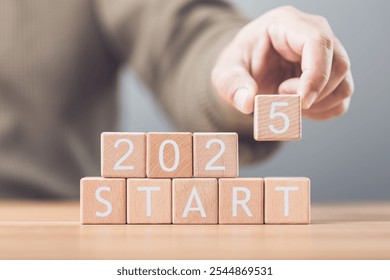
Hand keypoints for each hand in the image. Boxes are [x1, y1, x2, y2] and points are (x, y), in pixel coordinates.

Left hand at [212, 6, 353, 119]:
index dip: (315, 74)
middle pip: (338, 65)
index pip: (318, 42)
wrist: (247, 70)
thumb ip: (233, 85)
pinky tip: (299, 108)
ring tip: (286, 100)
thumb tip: (247, 102)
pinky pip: (341, 98)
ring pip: (343, 85)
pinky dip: (322, 111)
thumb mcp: (225, 73)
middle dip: (312, 93)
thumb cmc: (239, 64)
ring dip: (317, 104)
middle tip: (280, 96)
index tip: (301, 101)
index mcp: (287, 24)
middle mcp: (315, 34)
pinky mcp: (331, 75)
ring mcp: (327, 55)